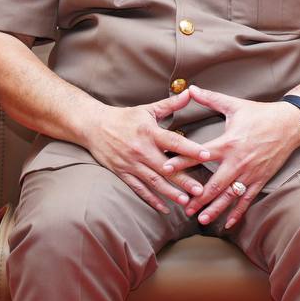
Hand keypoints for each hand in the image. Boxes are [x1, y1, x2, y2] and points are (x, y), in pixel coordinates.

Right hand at [82, 89, 211, 212]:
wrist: (93, 126)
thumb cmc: (124, 117)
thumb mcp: (148, 109)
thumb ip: (170, 104)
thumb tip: (190, 92)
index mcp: (150, 133)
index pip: (173, 142)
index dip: (190, 148)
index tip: (206, 155)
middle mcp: (141, 150)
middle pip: (166, 167)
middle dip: (183, 179)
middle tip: (200, 190)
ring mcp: (131, 164)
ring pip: (154, 181)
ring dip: (170, 192)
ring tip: (186, 201)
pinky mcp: (122, 173)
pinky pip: (139, 189)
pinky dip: (151, 199)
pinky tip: (164, 208)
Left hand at [165, 86, 299, 228]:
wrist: (290, 124)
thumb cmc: (261, 114)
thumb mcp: (235, 105)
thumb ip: (211, 99)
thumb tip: (191, 88)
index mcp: (229, 142)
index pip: (201, 154)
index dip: (182, 161)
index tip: (166, 168)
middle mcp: (238, 161)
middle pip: (215, 183)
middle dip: (198, 197)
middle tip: (184, 207)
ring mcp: (250, 172)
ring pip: (230, 195)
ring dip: (215, 208)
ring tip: (202, 219)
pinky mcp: (260, 179)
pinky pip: (247, 199)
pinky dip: (237, 212)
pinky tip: (228, 223)